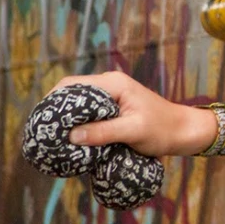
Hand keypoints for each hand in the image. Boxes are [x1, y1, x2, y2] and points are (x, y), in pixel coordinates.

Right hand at [56, 70, 216, 158]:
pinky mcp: (114, 110)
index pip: (72, 84)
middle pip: (72, 94)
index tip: (39, 120)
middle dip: (55, 111)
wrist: (185, 133)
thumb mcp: (133, 131)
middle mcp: (110, 86)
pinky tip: (71, 139)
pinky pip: (89, 113)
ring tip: (51, 137)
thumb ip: (104, 132)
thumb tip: (71, 135)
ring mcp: (112, 97)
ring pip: (80, 105)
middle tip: (42, 132)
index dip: (52, 100)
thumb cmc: (163, 130)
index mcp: (113, 83)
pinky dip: (78, 124)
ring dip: (67, 119)